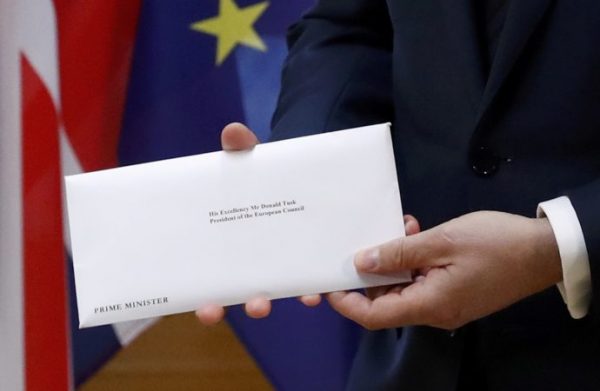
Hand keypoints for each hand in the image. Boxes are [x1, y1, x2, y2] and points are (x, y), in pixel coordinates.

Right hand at [195, 122, 322, 324]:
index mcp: (232, 249)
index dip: (209, 302)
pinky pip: (305, 288)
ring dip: (266, 303)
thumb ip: (241, 152)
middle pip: (239, 297)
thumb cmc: (264, 179)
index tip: (205, 308)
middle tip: (230, 308)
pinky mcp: (306, 267)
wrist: (296, 181)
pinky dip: (306, 293)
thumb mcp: (251, 165)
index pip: (214, 283)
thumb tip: (233, 132)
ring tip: (264, 302)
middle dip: (233, 307)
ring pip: (271, 296)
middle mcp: (253, 266)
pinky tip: (311, 294)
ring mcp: (279, 269)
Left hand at [327, 211, 562, 329]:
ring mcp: (445, 303)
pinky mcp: (453, 292)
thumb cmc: (495, 244)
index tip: (330, 281)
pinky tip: (416, 234)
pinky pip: (421, 280)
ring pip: (403, 286)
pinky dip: (413, 259)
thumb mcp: (441, 241)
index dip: (347, 301)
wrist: (544, 251)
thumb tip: (361, 263)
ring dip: (395, 258)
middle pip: (385, 299)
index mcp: (429, 305)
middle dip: (373, 269)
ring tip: (403, 228)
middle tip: (374, 236)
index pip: (374, 316)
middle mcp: (434, 311)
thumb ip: (398, 253)